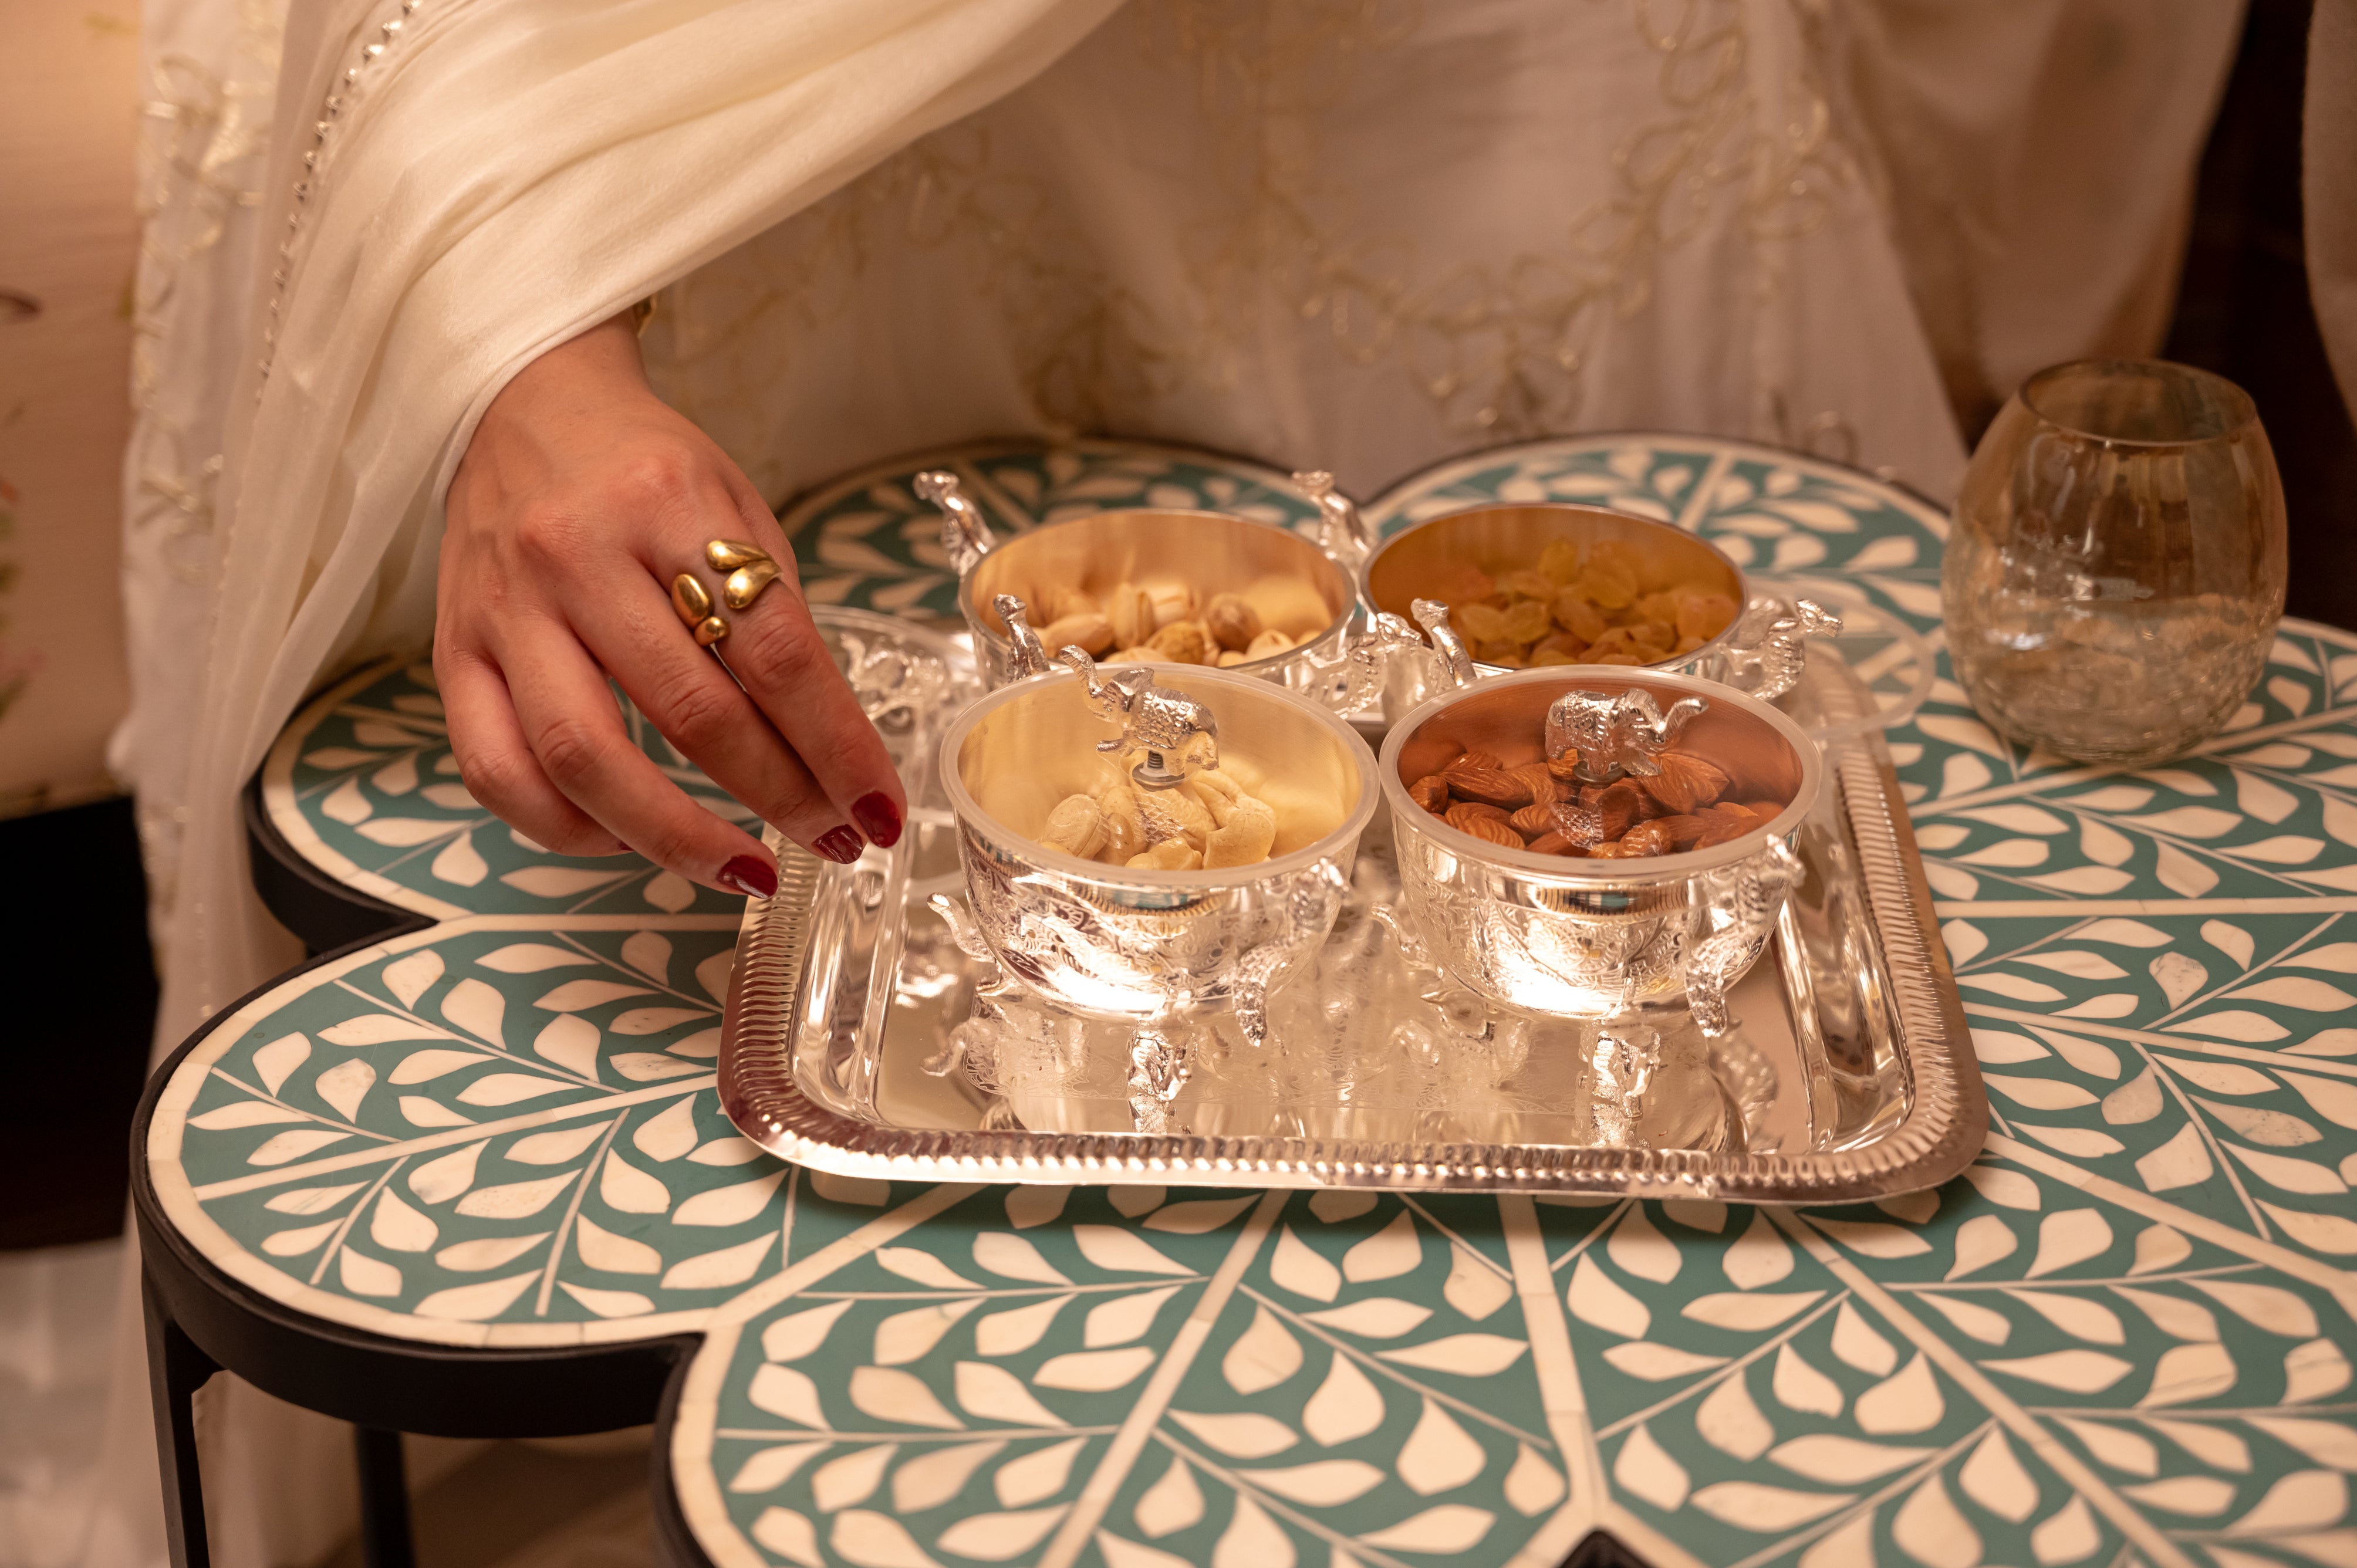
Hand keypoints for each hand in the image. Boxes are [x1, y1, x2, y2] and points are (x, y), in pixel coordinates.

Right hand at [436, 311, 902, 895]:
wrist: (520, 405)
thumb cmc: (642, 467)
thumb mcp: (734, 508)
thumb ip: (773, 617)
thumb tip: (830, 748)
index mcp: (668, 503)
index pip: (774, 651)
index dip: (837, 745)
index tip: (879, 807)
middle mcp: (577, 554)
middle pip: (689, 712)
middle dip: (778, 796)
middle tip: (834, 839)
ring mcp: (503, 608)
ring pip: (582, 758)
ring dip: (674, 838)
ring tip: (744, 870)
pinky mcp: (450, 651)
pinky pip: (495, 770)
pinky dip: (566, 828)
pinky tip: (628, 840)